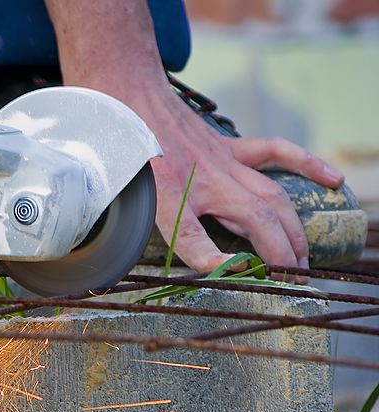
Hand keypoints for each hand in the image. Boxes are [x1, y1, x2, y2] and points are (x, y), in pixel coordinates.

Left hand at [46, 0, 344, 273]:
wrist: (122, 95)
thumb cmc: (115, 150)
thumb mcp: (111, 195)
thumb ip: (123, 228)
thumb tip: (119, 264)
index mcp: (169, 196)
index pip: (194, 242)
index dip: (216, 265)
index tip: (238, 279)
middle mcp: (203, 181)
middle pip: (255, 223)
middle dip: (278, 256)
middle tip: (289, 283)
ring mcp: (221, 162)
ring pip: (271, 198)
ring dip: (292, 230)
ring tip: (302, 261)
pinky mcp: (227, 147)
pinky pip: (274, 153)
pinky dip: (306, 166)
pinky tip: (331, 181)